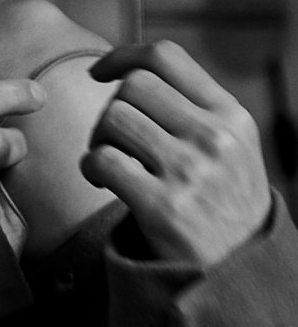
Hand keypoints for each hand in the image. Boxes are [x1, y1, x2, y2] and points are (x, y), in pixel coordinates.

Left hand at [80, 41, 270, 265]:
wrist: (237, 270)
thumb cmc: (224, 206)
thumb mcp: (233, 149)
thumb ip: (197, 112)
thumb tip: (136, 75)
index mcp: (230, 114)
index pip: (166, 57)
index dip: (122, 56)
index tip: (99, 73)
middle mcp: (212, 136)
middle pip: (133, 86)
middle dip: (109, 108)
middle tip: (110, 139)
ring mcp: (188, 171)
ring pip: (114, 119)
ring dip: (97, 139)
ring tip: (108, 163)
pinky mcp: (161, 206)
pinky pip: (102, 161)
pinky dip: (90, 167)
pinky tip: (101, 181)